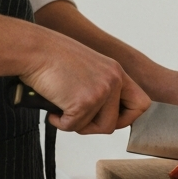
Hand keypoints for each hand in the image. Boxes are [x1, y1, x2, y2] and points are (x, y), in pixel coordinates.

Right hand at [23, 27, 151, 133]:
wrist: (35, 49)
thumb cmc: (54, 57)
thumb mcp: (89, 68)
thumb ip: (101, 86)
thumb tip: (104, 115)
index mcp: (117, 72)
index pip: (142, 103)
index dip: (127, 117)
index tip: (110, 119)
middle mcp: (113, 81)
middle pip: (117, 123)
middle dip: (97, 127)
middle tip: (80, 117)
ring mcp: (100, 92)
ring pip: (98, 129)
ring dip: (78, 124)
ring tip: (63, 108)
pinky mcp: (83, 102)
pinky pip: (73, 127)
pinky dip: (59, 122)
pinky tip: (53, 107)